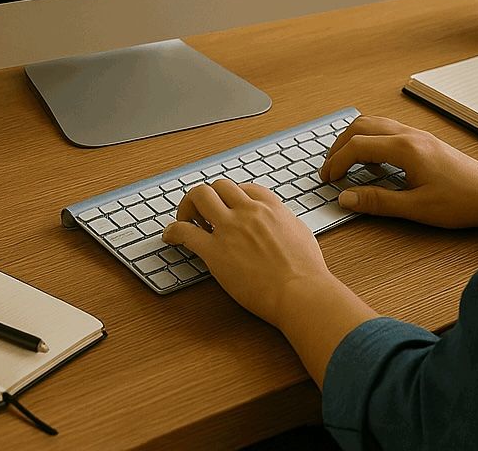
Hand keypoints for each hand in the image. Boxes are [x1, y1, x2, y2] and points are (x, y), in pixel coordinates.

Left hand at [163, 179, 338, 325]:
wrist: (300, 291)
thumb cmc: (306, 271)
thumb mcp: (301, 233)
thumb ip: (285, 223)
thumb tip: (279, 222)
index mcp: (270, 208)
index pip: (244, 187)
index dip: (231, 197)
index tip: (227, 208)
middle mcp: (248, 212)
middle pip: (218, 186)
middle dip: (207, 197)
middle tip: (202, 213)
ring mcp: (230, 229)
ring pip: (199, 197)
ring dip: (188, 206)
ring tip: (186, 220)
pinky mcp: (215, 252)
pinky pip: (185, 231)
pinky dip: (173, 230)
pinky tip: (170, 236)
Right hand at [320, 115, 477, 228]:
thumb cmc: (459, 201)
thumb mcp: (415, 208)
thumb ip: (378, 201)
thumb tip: (346, 198)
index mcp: (405, 148)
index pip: (357, 145)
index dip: (336, 162)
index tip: (327, 180)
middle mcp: (409, 134)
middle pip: (362, 126)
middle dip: (339, 146)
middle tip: (329, 170)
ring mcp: (417, 135)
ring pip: (374, 124)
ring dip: (354, 140)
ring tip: (345, 165)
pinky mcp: (422, 141)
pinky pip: (387, 131)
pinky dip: (370, 141)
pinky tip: (372, 165)